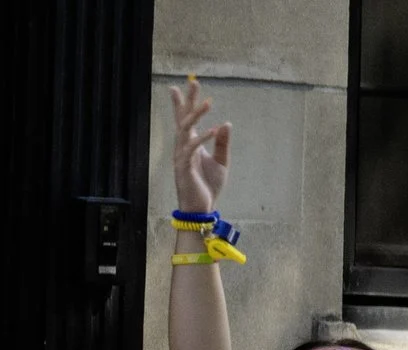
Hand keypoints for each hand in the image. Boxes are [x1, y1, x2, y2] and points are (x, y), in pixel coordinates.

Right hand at [168, 77, 230, 215]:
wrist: (201, 209)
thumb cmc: (208, 186)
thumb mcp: (221, 161)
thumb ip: (222, 142)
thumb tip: (226, 123)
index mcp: (191, 145)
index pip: (185, 119)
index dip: (184, 102)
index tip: (185, 84)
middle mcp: (183, 148)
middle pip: (183, 119)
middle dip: (187, 100)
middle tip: (193, 82)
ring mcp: (182, 157)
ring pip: (185, 130)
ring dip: (196, 115)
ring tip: (208, 102)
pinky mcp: (184, 168)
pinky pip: (191, 149)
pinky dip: (202, 138)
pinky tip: (213, 129)